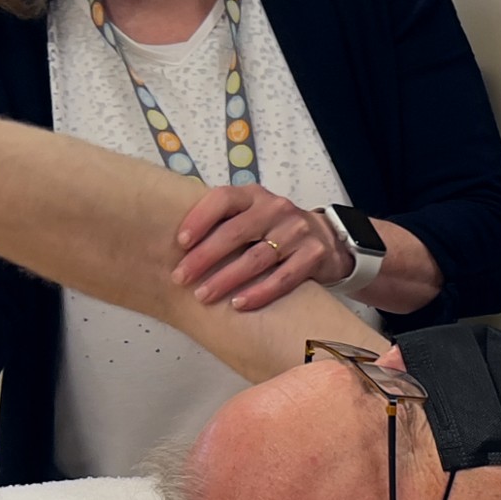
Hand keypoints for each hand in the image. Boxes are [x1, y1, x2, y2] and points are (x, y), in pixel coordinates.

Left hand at [170, 185, 348, 310]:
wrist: (327, 238)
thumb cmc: (274, 229)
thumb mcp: (251, 214)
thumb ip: (222, 221)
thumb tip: (173, 245)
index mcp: (254, 196)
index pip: (223, 199)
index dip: (199, 219)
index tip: (179, 243)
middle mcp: (276, 209)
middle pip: (236, 233)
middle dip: (204, 257)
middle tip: (180, 278)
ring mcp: (297, 232)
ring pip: (257, 258)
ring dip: (227, 279)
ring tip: (203, 296)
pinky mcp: (313, 255)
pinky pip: (283, 277)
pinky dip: (259, 292)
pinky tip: (239, 304)